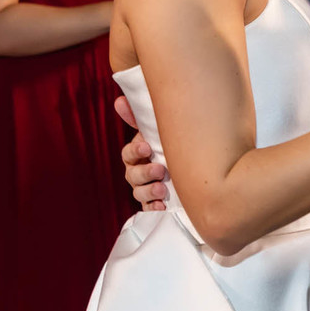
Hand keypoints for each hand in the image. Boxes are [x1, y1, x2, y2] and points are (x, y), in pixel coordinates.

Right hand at [115, 94, 167, 210]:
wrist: (190, 168)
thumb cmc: (170, 144)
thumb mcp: (159, 131)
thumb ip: (139, 118)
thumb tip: (119, 101)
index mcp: (136, 154)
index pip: (128, 154)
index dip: (135, 151)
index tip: (146, 147)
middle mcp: (137, 172)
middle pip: (132, 175)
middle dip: (145, 173)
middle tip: (160, 169)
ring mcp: (145, 189)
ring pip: (139, 193)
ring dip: (149, 191)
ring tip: (162, 189)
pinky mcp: (154, 204)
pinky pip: (148, 209)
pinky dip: (154, 208)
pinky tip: (162, 207)